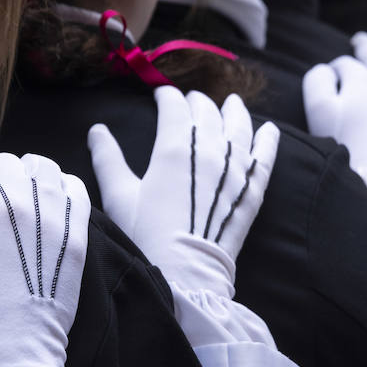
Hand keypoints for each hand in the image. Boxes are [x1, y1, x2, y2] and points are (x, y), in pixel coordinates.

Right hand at [0, 153, 89, 366]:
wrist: (8, 349)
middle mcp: (15, 200)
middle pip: (6, 162)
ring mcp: (51, 216)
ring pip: (42, 167)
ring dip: (28, 172)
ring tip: (19, 190)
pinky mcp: (76, 236)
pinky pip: (75, 190)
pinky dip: (62, 185)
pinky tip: (50, 199)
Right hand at [88, 86, 278, 297]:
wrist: (185, 272)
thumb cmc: (147, 235)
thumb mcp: (119, 196)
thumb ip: (108, 159)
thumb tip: (97, 131)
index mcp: (174, 148)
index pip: (175, 108)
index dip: (167, 97)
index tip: (162, 94)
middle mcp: (209, 150)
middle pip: (207, 113)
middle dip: (197, 103)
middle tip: (191, 101)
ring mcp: (236, 168)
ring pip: (239, 126)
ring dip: (234, 111)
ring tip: (231, 102)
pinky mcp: (253, 188)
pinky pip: (266, 155)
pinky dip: (268, 139)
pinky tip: (270, 129)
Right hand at [303, 55, 366, 170]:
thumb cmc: (343, 138)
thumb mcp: (319, 106)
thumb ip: (318, 79)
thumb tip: (327, 70)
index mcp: (363, 77)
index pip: (343, 64)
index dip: (331, 76)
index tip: (327, 94)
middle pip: (365, 75)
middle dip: (353, 85)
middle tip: (343, 110)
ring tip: (360, 121)